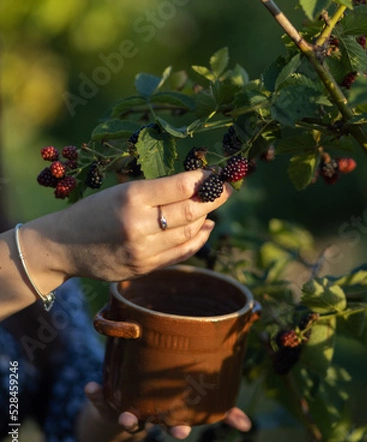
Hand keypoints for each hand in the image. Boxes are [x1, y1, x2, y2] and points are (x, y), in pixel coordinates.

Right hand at [20, 169, 231, 294]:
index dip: (206, 179)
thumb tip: (198, 188)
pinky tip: (204, 227)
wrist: (63, 246)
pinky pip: (182, 253)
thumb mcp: (120, 190)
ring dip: (207, 217)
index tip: (218, 173)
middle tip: (228, 189)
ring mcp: (142, 250)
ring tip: (213, 206)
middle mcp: (138, 224)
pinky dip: (198, 239)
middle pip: (191, 210)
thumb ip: (157, 191)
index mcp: (131, 197)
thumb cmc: (93, 210)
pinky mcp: (144, 268)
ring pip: (190, 232)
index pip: (181, 185)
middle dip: (215, 198)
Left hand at [76, 382, 251, 441]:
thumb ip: (219, 412)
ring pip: (124, 412)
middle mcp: (145, 412)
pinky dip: (94, 394)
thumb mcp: (190, 405)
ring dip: (123, 415)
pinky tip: (91, 388)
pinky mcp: (106, 399)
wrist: (121, 408)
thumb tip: (248, 426)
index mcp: (165, 414)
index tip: (183, 432)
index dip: (180, 429)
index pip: (175, 424)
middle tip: (159, 427)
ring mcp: (125, 406)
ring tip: (125, 416)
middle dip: (158, 424)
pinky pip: (99, 397)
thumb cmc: (163, 402)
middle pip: (150, 422)